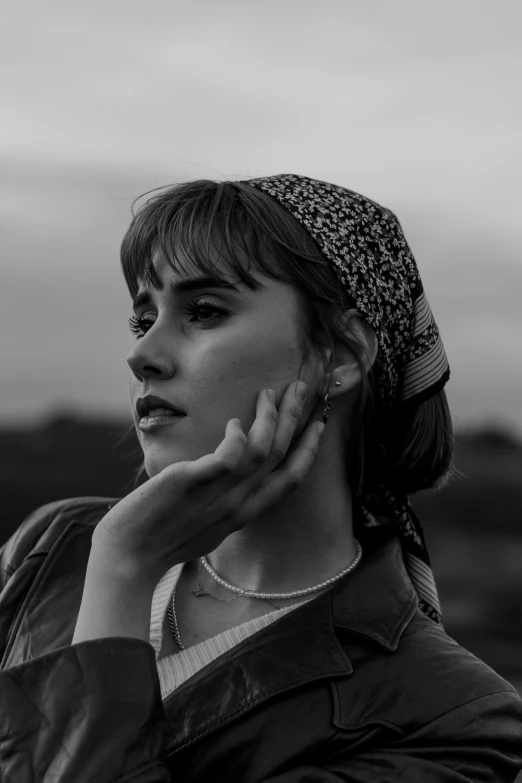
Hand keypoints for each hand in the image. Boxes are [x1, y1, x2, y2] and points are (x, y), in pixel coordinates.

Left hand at [92, 381, 324, 585]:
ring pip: (260, 451)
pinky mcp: (192, 483)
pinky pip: (228, 457)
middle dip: (294, 418)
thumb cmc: (162, 540)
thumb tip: (229, 476)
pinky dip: (237, 436)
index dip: (308, 450)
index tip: (317, 425)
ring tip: (268, 392)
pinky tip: (233, 422)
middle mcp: (238, 506)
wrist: (128, 558)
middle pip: (280, 455)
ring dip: (270, 417)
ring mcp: (217, 495)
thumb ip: (225, 503)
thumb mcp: (207, 525)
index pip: (291, 480)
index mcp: (244, 514)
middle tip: (301, 387)